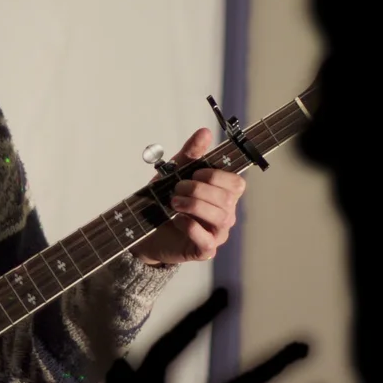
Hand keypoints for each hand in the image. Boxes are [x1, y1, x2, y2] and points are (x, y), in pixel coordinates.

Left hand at [134, 127, 246, 265]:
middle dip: (199, 189)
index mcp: (223, 195)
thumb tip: (205, 132)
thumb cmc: (166, 200)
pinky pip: (206, 239)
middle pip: (227, 199)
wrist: (145, 229)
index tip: (194, 173)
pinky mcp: (204, 250)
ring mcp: (217, 234)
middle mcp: (225, 214)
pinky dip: (190, 226)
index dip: (216, 176)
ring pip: (220, 217)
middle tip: (177, 188)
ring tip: (173, 202)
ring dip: (194, 205)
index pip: (237, 183)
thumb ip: (191, 153)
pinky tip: (176, 219)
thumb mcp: (175, 172)